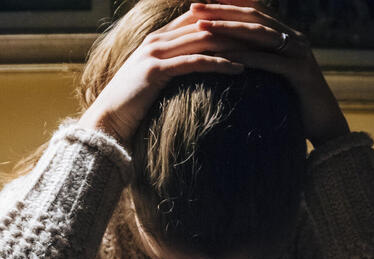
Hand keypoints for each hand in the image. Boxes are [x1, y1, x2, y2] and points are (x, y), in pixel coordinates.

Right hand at [78, 5, 259, 150]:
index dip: (226, 18)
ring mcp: (154, 52)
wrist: (107, 123)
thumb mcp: (154, 82)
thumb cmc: (132, 108)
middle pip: (205, 25)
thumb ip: (173, 69)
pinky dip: (219, 63)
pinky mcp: (155, 70)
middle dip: (237, 27)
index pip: (198, 18)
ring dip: (234, 43)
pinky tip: (240, 69)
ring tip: (261, 50)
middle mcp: (156, 39)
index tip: (255, 23)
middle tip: (266, 34)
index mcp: (157, 38)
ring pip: (203, 39)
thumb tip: (196, 70)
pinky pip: (194, 62)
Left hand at [190, 1, 349, 147]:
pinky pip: (270, 61)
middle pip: (254, 17)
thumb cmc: (294, 104)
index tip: (198, 5)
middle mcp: (295, 39)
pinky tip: (223, 57)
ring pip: (260, 34)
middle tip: (193, 8)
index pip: (254, 11)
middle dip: (222, 11)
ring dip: (229, 29)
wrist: (324, 125)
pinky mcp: (301, 73)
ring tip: (202, 28)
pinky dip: (246, 57)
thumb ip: (258, 62)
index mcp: (287, 36)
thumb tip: (227, 57)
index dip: (227, 5)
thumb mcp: (273, 78)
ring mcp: (300, 53)